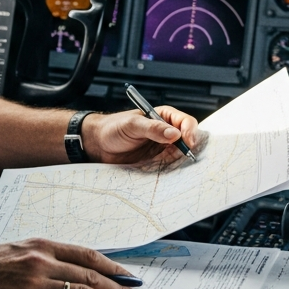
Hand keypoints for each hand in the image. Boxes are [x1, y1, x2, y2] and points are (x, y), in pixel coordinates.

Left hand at [81, 106, 198, 164]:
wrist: (98, 144)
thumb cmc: (113, 128)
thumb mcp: (132, 125)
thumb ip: (153, 128)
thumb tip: (174, 134)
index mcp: (163, 117)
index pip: (185, 122)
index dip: (190, 131)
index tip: (187, 142)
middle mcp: (166, 132)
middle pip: (187, 139)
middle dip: (189, 148)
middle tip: (186, 157)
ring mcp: (162, 148)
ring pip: (180, 155)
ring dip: (181, 161)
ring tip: (176, 166)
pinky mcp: (156, 161)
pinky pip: (169, 166)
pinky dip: (171, 169)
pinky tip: (168, 171)